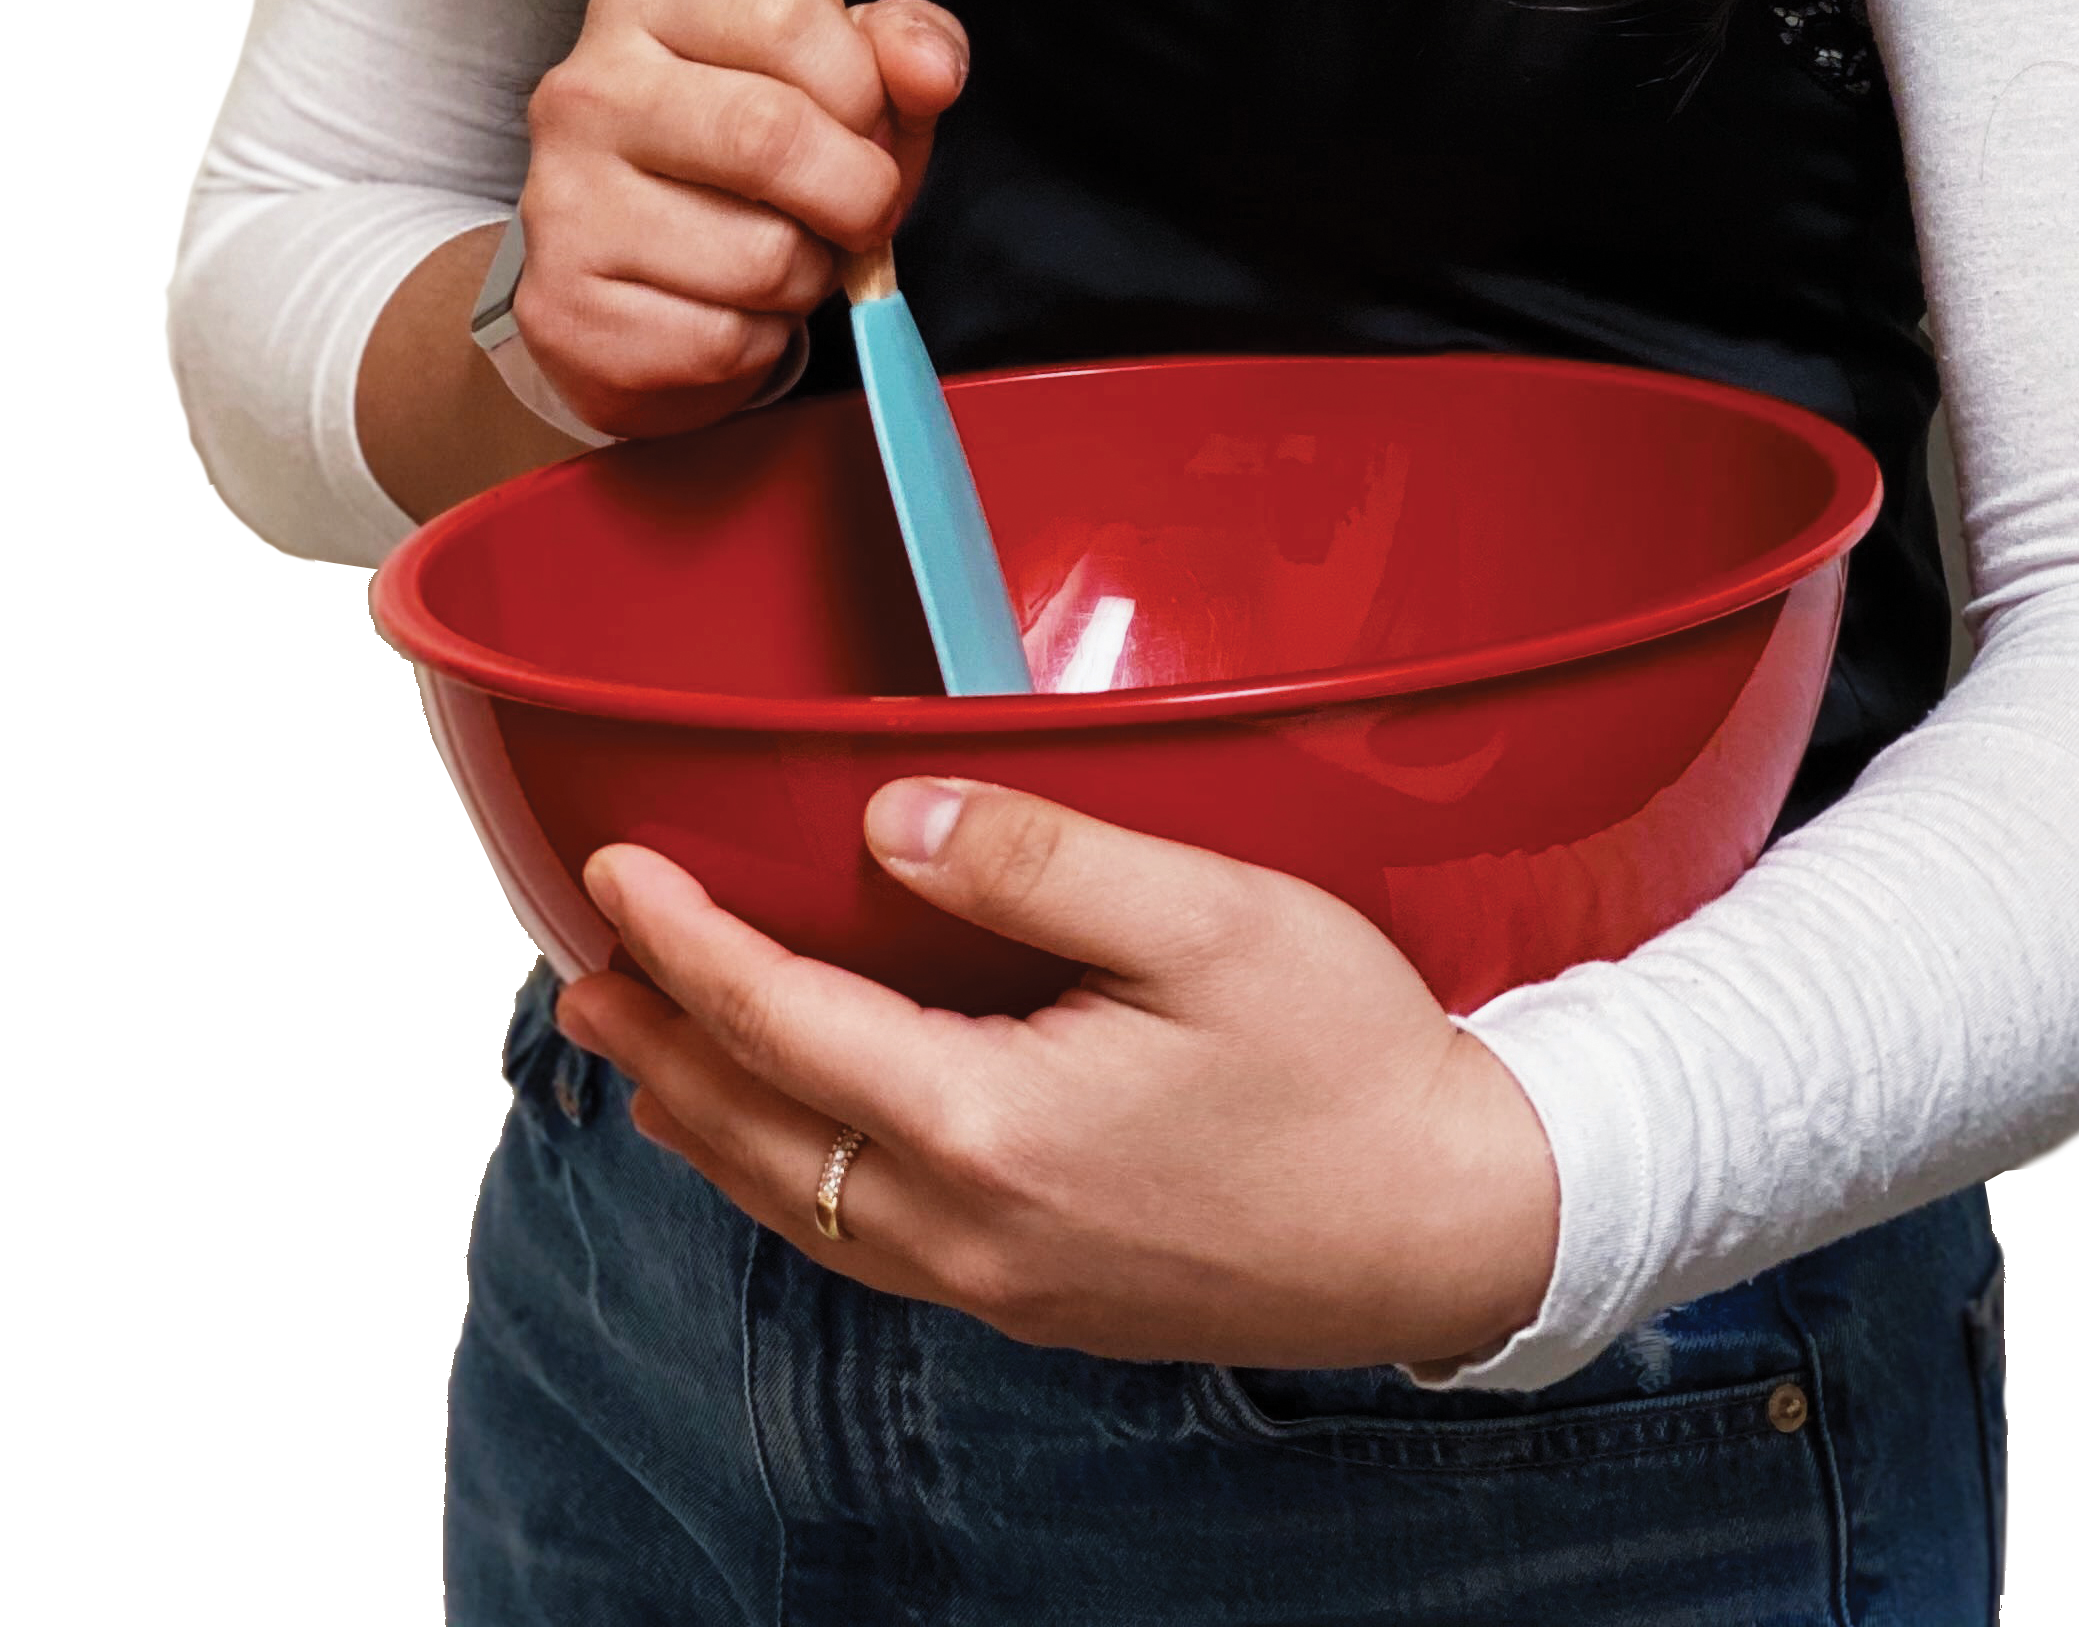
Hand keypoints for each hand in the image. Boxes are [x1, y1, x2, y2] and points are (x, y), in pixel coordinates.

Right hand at [513, 0, 967, 439]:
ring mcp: (564, 204)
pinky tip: (732, 309)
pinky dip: (763, 339)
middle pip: (768, 132)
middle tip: (859, 208)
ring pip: (759, 256)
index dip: (859, 80)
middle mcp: (585, 92)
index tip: (866, 119)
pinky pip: (723, 340)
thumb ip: (897, 46)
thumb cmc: (746, 162)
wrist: (634, 283)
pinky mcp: (569, 313)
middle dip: (856, 189)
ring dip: (811, 274)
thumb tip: (932, 69)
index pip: (780, 10)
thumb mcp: (835, 73)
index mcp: (647, 3)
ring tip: (784, 256)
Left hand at [554, 783, 1561, 1371]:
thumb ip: (1040, 861)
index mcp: (993, 1124)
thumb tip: (890, 821)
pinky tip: (793, 1139)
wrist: (1452, 1218)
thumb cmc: (1351, 1065)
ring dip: (707, 1117)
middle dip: (660, 1038)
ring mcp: (1000, 1279)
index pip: (781, 1021)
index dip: (687, 937)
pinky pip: (863, 1242)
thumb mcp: (1210, 918)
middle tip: (587, 962)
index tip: (619, 870)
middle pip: (755, 1130)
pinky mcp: (1038, 1298)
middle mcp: (970, 1225)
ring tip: (644, 1050)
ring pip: (795, 1203)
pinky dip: (787, 1175)